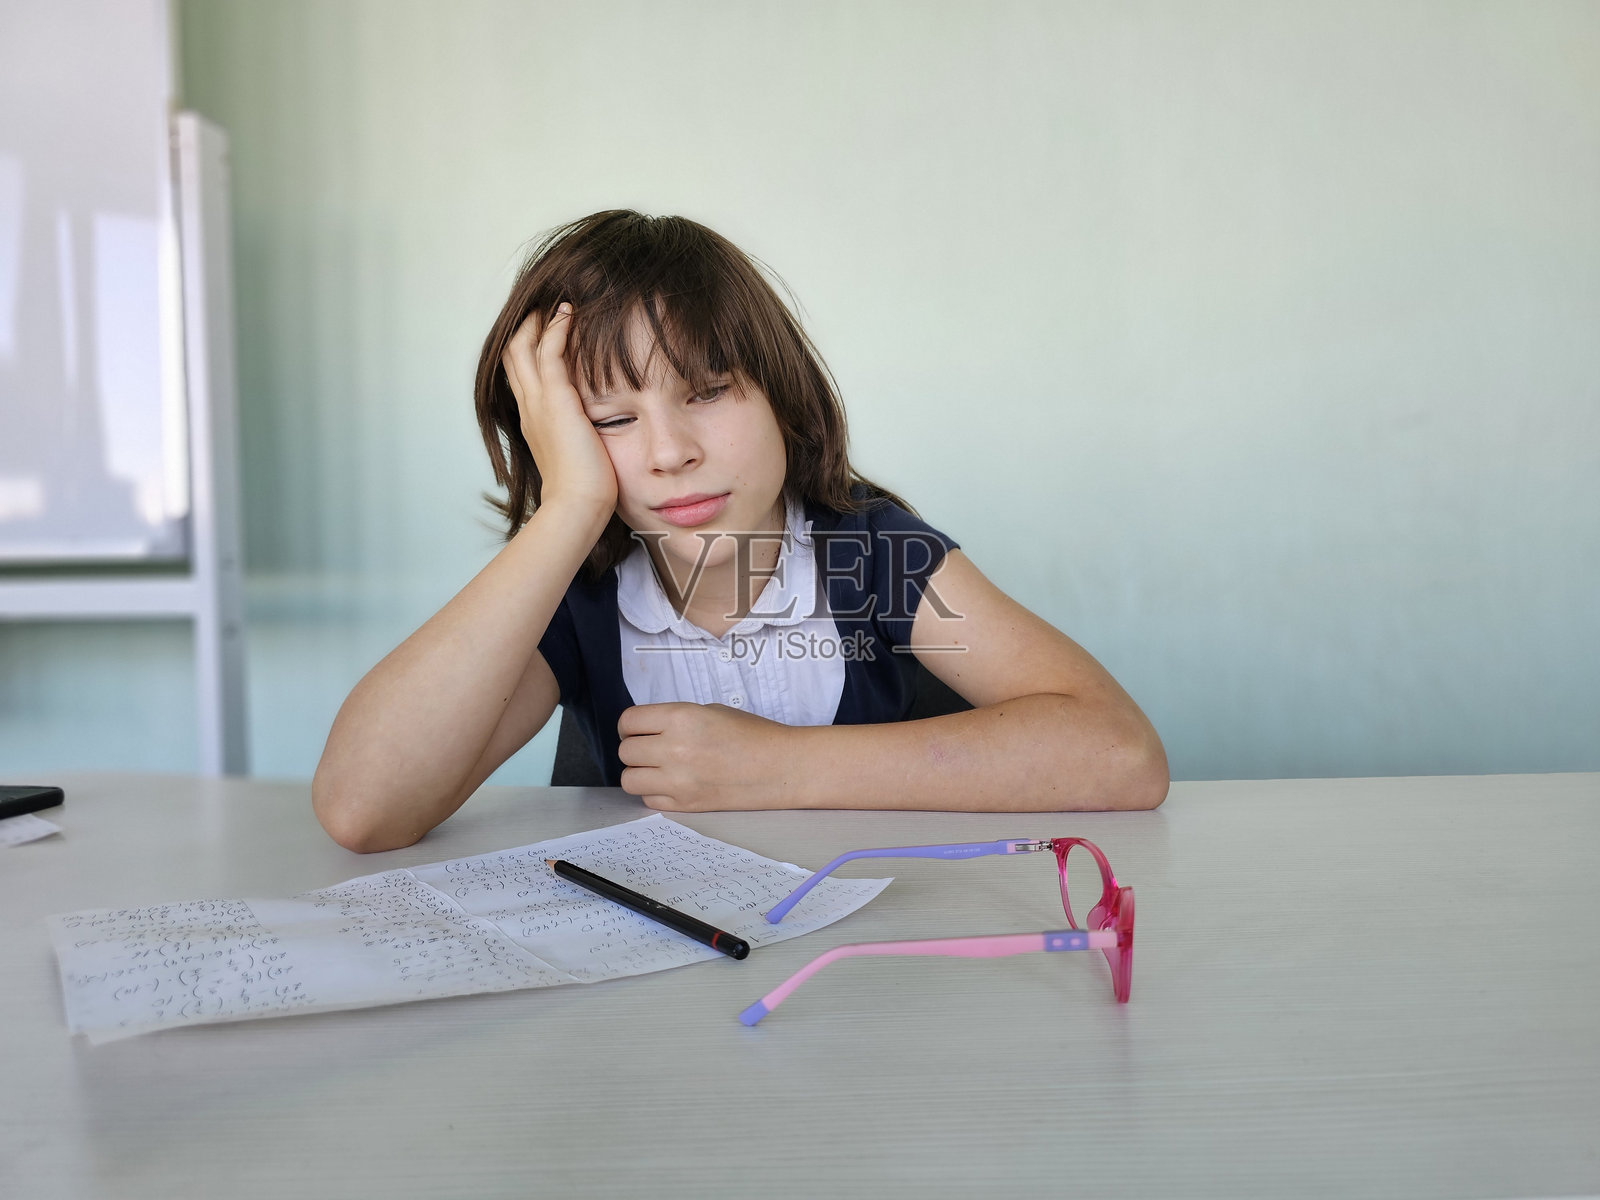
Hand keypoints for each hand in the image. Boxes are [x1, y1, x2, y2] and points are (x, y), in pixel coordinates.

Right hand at [500, 303, 617, 512]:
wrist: (577, 505)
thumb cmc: (584, 489)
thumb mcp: (576, 453)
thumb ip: (578, 434)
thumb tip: (595, 429)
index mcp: (532, 419)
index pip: (521, 373)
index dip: (528, 348)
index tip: (544, 329)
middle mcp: (529, 407)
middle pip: (513, 353)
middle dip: (527, 326)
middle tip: (545, 306)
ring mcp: (539, 402)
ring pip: (523, 346)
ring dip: (539, 320)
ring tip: (558, 301)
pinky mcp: (556, 400)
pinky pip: (550, 351)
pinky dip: (557, 328)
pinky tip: (571, 313)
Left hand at [617, 702, 802, 810]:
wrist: (781, 767)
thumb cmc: (753, 734)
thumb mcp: (711, 711)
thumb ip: (676, 719)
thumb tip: (649, 731)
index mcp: (681, 718)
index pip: (629, 721)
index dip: (630, 725)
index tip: (637, 729)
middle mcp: (675, 749)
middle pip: (626, 751)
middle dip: (635, 747)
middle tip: (651, 747)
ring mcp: (679, 781)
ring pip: (629, 779)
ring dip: (639, 772)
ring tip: (657, 768)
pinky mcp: (686, 804)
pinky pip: (648, 800)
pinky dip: (654, 792)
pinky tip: (672, 783)